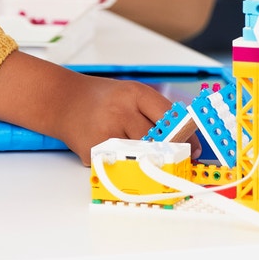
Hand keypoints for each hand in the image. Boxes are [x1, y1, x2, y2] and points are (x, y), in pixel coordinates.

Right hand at [0, 52, 171, 161]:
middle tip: (178, 165)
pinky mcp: (93, 150)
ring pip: (141, 158)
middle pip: (158, 142)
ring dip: (148, 164)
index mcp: (135, 94)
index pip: (171, 118)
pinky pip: (119, 165)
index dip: (187, 138)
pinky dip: (124, 165)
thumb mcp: (133, 95)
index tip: (194, 152)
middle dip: (170, 156)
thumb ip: (159, 115)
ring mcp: (106, 131)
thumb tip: (188, 145)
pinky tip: (117, 155)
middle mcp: (121, 111)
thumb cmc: (104, 100)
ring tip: (149, 162)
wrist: (64, 100)